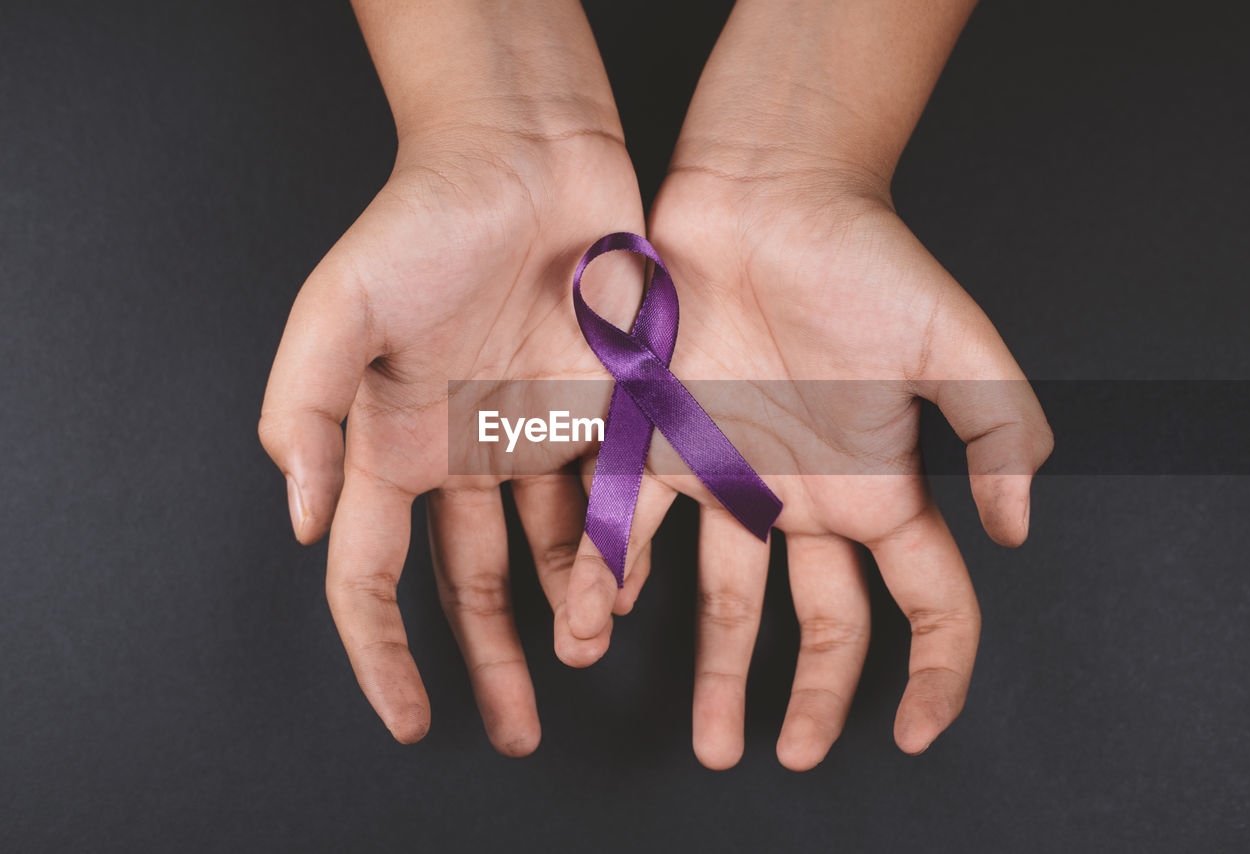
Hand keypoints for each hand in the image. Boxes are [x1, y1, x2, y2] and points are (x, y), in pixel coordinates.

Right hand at [259, 0, 651, 754]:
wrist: (529, 158)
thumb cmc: (425, 220)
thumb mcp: (339, 307)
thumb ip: (307, 412)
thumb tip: (310, 522)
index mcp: (392, 444)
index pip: (373, 576)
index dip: (384, 653)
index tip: (410, 718)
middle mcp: (463, 455)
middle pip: (468, 584)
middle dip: (486, 662)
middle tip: (514, 732)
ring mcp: (535, 439)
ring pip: (548, 556)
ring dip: (561, 615)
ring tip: (578, 657)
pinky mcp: (602, 413)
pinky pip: (611, 504)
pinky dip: (617, 552)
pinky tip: (625, 591)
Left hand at [561, 0, 1050, 768]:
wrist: (763, 198)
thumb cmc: (863, 261)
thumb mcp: (957, 345)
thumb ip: (1000, 434)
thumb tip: (1015, 529)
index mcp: (880, 485)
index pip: (928, 601)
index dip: (935, 671)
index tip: (917, 732)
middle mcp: (806, 496)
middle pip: (821, 623)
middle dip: (814, 695)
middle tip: (792, 756)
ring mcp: (732, 476)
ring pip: (726, 598)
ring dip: (716, 670)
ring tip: (708, 740)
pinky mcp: (661, 443)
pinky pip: (634, 529)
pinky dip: (614, 578)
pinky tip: (598, 627)